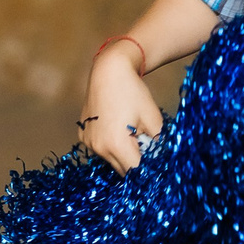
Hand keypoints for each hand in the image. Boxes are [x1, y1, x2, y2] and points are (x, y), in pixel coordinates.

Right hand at [79, 46, 165, 172]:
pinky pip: (101, 150)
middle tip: (146, 145)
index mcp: (116, 144)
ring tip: (131, 133)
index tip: (157, 163)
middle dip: (136, 162)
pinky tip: (117, 128)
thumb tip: (160, 161)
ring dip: (124, 155)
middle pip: (123, 170)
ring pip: (112, 161)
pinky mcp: (83, 136)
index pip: (136, 172)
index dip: (148, 170)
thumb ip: (158, 145)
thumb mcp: (154, 119)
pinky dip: (112, 147)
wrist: (109, 71)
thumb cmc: (134, 93)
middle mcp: (98, 147)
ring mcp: (88, 142)